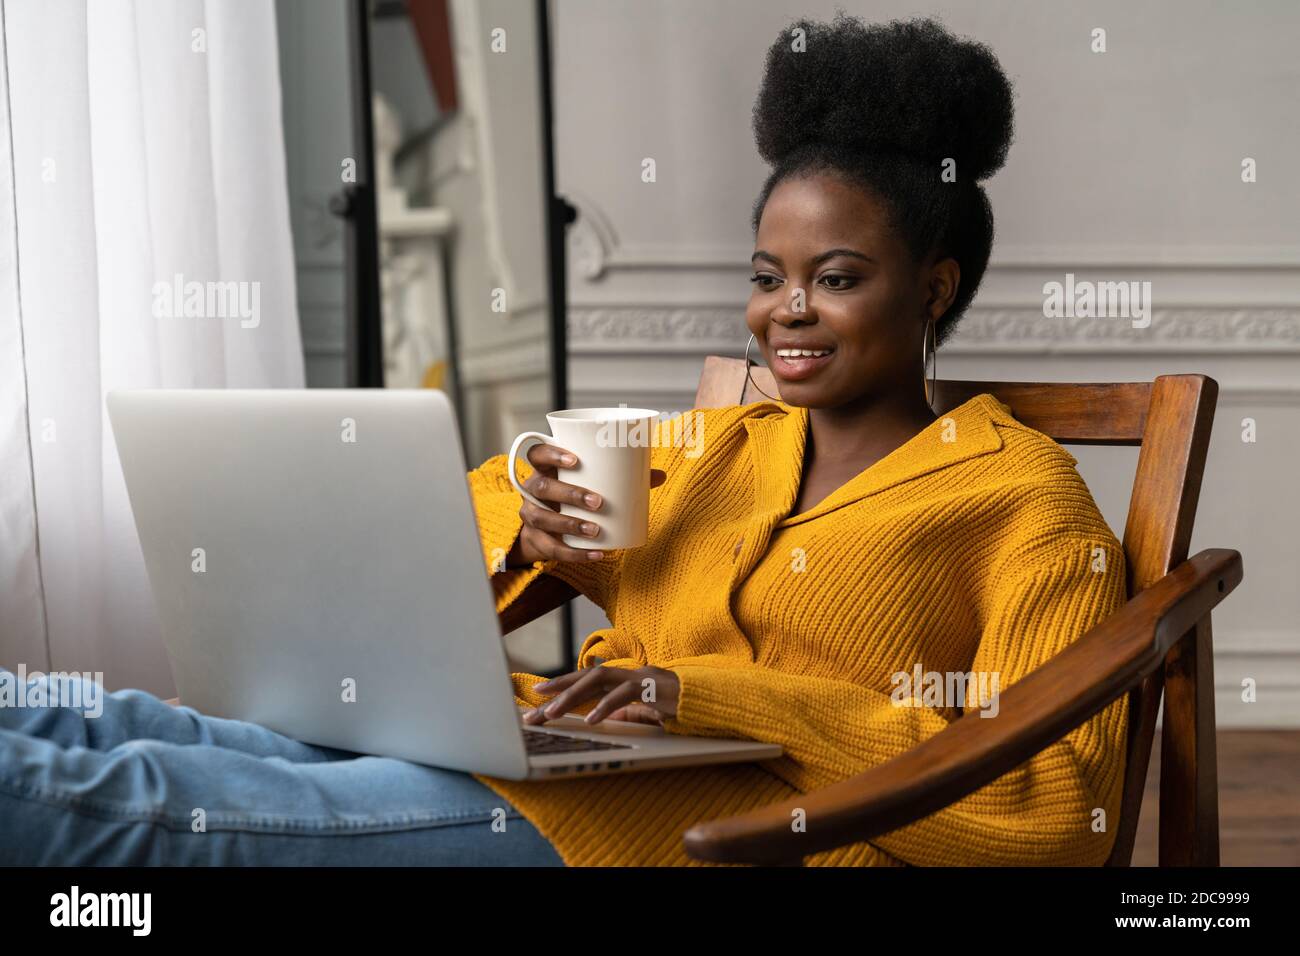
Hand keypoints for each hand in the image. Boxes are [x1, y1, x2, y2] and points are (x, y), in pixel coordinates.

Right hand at [509, 443, 665, 564]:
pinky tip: (597, 554)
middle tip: (598, 502)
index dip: (552, 454)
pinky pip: (551, 548)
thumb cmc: (573, 495)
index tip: (575, 459)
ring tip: (595, 530)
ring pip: (542, 518)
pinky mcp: (535, 540)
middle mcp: (532, 490)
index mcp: (545, 468)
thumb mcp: (590, 483)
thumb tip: (659, 475)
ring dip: (570, 524)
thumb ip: (621, 477)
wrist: (546, 529)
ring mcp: (530, 515)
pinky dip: (575, 553)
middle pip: (543, 487)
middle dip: (570, 494)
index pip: (537, 454)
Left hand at [523, 665, 680, 725]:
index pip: (587, 681)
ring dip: (572, 697)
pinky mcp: (651, 687)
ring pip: (598, 680)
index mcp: (624, 679)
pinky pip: (624, 696)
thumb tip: (604, 718)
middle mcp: (627, 673)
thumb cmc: (678, 705)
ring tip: (553, 712)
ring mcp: (639, 677)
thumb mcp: (645, 712)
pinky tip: (591, 720)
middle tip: (534, 707)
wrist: (709, 700)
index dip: (562, 686)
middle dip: (558, 690)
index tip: (538, 696)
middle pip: (585, 678)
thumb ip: (626, 712)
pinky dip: (605, 707)